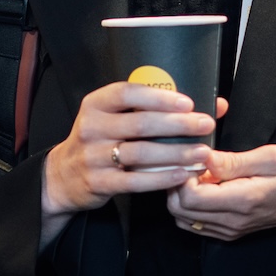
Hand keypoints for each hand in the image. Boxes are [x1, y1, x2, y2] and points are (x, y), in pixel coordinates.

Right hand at [41, 84, 218, 246]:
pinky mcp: (98, 182)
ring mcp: (93, 156)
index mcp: (96, 104)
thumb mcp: (114, 118)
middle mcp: (91, 127)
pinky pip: (134, 181)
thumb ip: (155, 109)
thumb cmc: (99, 140)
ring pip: (140, 153)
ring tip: (201, 153)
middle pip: (140, 123)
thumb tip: (213, 103)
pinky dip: (161, 178)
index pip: (127, 93)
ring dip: (175, 153)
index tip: (187, 103)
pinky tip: (182, 175)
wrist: (62, 175)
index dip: (159, 97)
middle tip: (205, 125)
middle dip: (178, 124)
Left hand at [167, 143, 275, 243]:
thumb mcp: (273, 157)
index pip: (190, 197)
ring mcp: (230, 230)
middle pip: (180, 210)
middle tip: (191, 161)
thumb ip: (234, 161)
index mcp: (243, 201)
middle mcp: (232, 221)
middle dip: (176, 183)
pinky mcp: (230, 231)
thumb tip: (204, 158)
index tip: (194, 155)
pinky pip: (196, 223)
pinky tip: (203, 185)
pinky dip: (190, 205)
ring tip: (196, 172)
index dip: (183, 173)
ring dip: (181, 195)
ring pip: (184, 219)